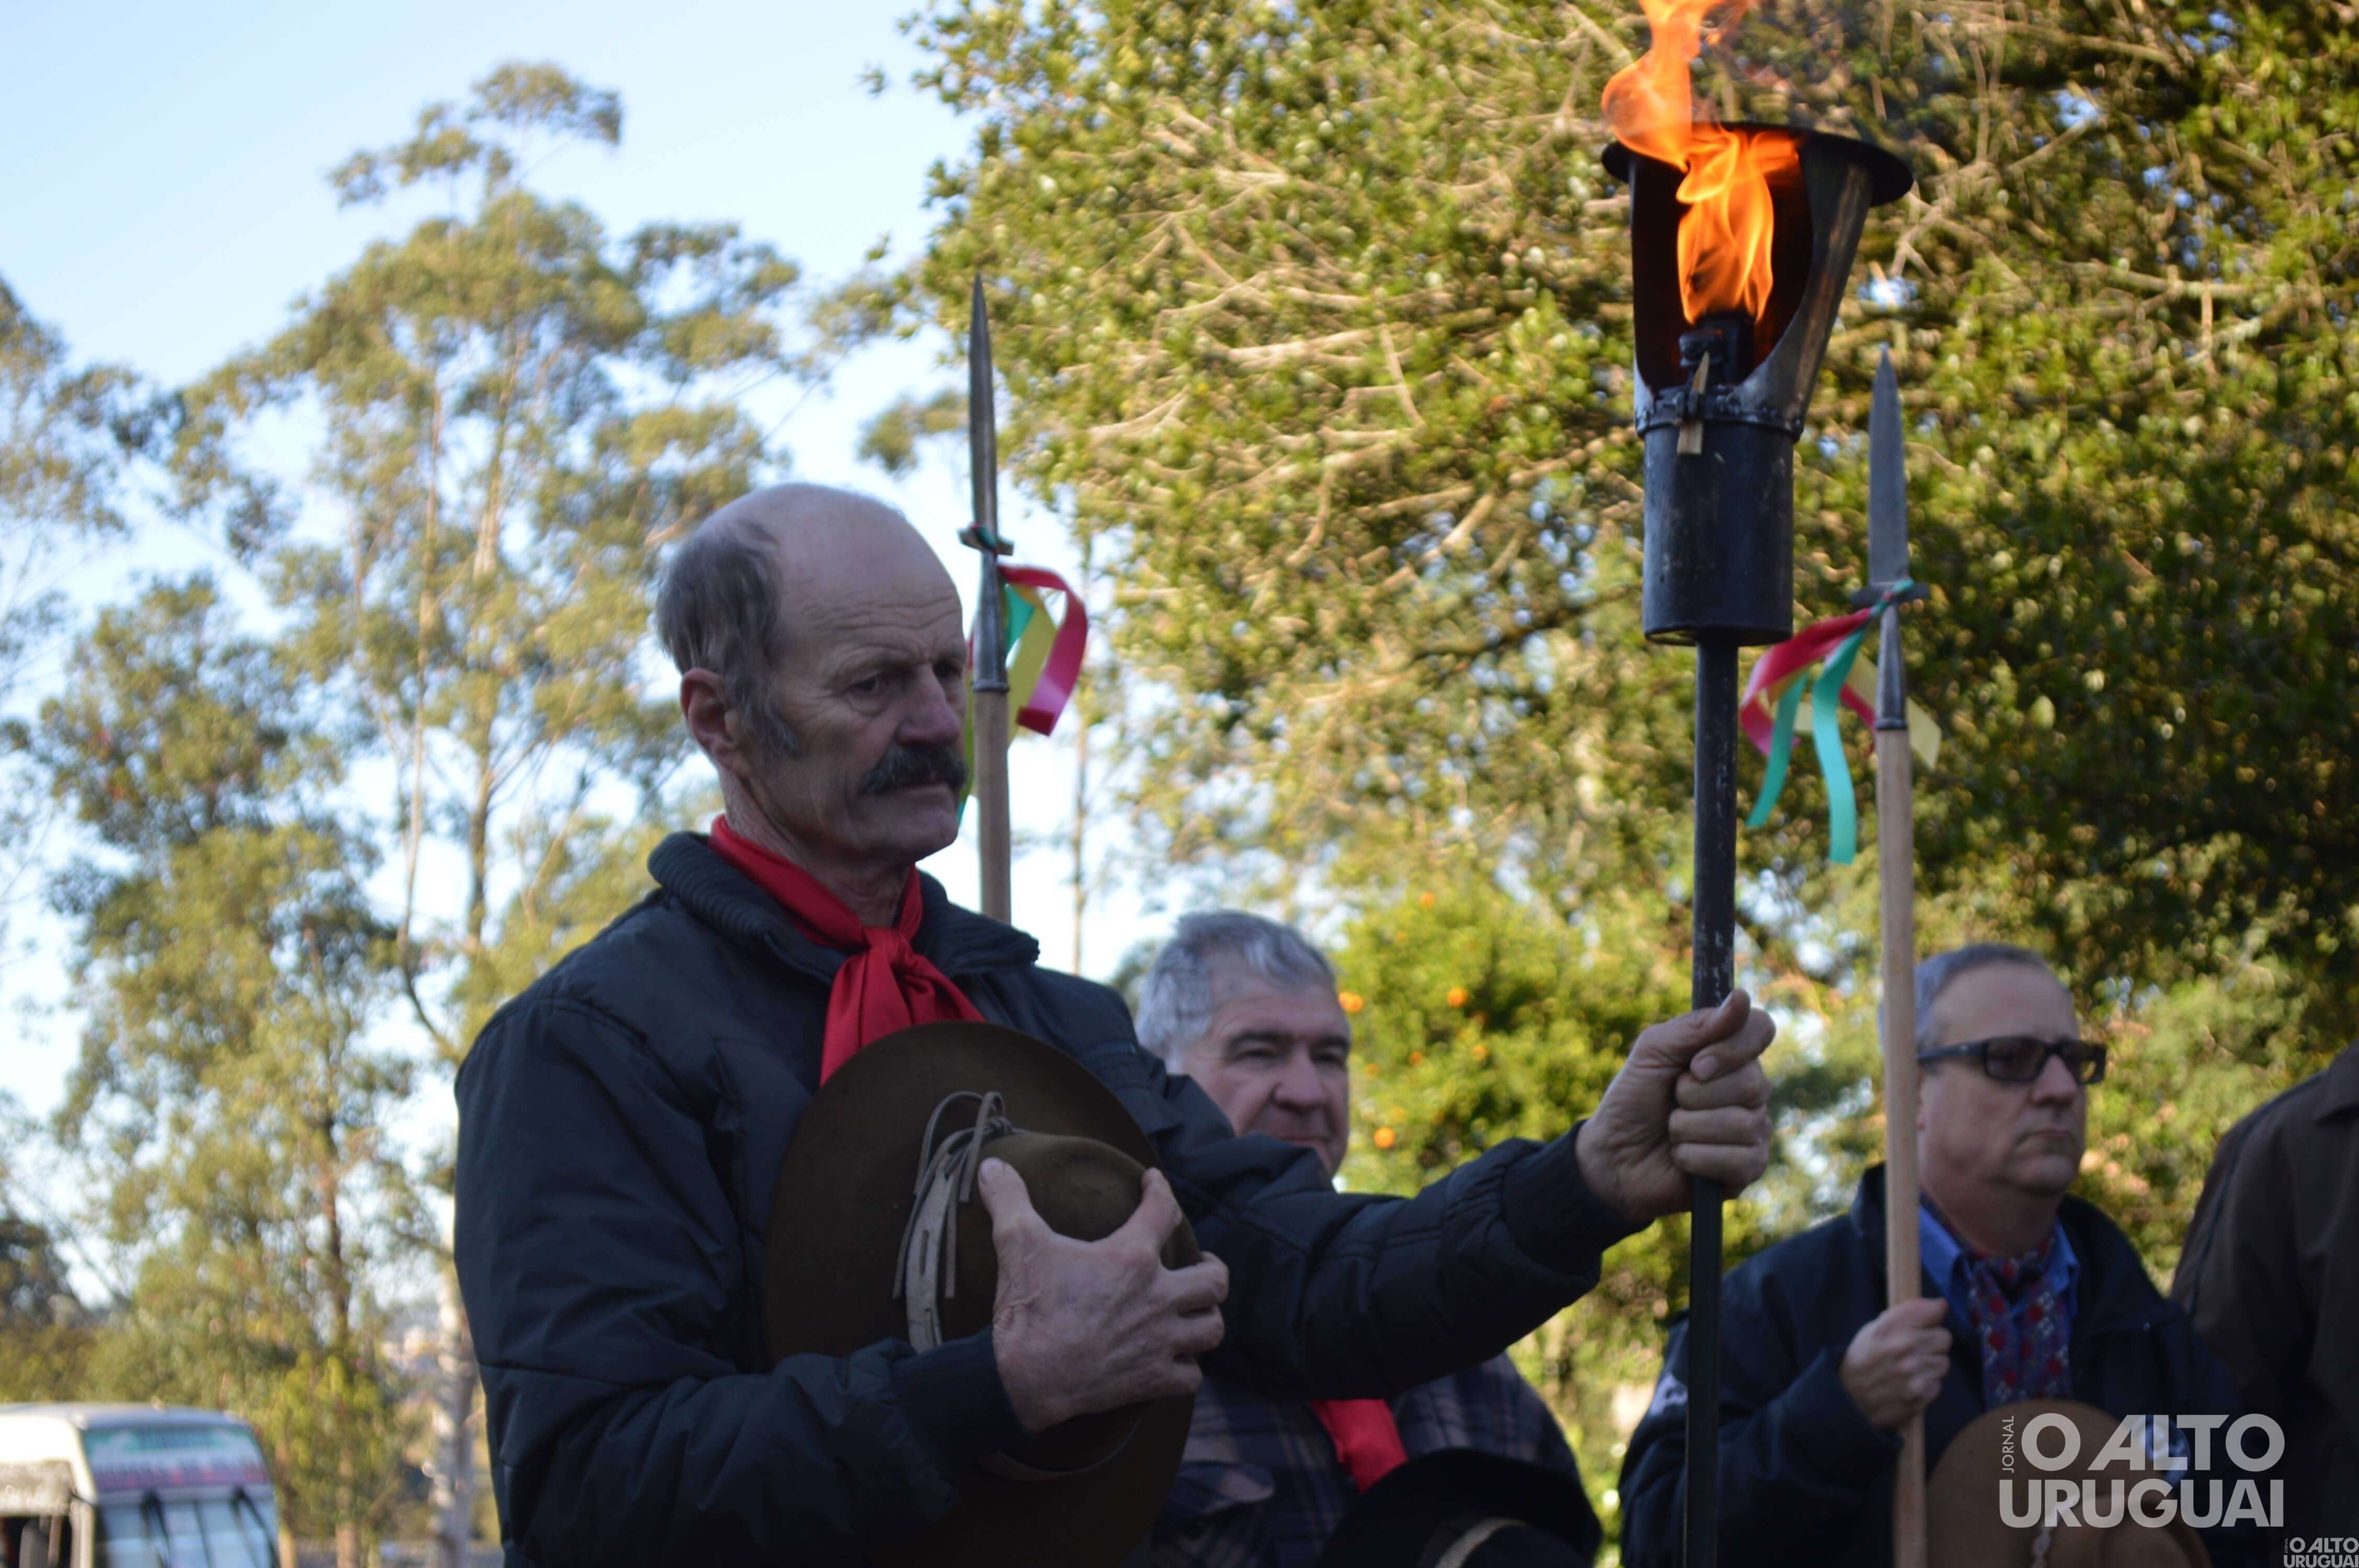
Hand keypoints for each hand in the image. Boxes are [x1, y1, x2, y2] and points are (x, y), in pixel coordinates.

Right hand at [979, 1160, 1228, 1433]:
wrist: (1024, 1378)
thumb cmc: (1027, 1307)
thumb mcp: (1017, 1242)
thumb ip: (1009, 1198)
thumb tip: (991, 1165)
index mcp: (1130, 1257)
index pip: (1163, 1209)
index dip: (1160, 1189)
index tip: (1154, 1182)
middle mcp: (1157, 1297)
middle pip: (1214, 1280)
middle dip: (1212, 1268)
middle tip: (1201, 1263)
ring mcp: (1159, 1342)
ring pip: (1211, 1329)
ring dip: (1205, 1318)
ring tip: (1194, 1311)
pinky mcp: (1152, 1379)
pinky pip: (1191, 1376)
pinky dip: (1188, 1369)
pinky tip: (1177, 1360)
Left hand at [1575, 990, 1774, 1224]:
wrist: (1612, 1155)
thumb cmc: (1634, 1099)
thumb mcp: (1653, 1052)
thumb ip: (1695, 1026)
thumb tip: (1743, 999)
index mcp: (1730, 1054)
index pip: (1761, 1029)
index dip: (1732, 1047)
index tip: (1694, 1063)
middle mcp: (1750, 1090)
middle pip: (1753, 1082)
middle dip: (1696, 1094)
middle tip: (1672, 1100)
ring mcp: (1753, 1130)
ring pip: (1742, 1124)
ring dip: (1689, 1127)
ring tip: (1672, 1131)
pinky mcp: (1747, 1169)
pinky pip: (1739, 1160)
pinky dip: (1695, 1157)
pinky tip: (1681, 1157)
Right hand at [1840, 1297, 1952, 1431]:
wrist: (1848, 1399)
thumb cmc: (1861, 1361)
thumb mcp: (1872, 1330)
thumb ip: (1903, 1317)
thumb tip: (1938, 1306)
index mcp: (1890, 1327)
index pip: (1933, 1310)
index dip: (1934, 1313)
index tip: (1932, 1316)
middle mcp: (1905, 1347)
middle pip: (1944, 1338)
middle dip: (1933, 1342)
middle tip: (1918, 1348)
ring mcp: (1915, 1374)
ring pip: (1943, 1362)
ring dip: (1931, 1365)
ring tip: (1912, 1369)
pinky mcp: (1921, 1395)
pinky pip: (1938, 1384)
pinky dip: (1927, 1384)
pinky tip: (1911, 1384)